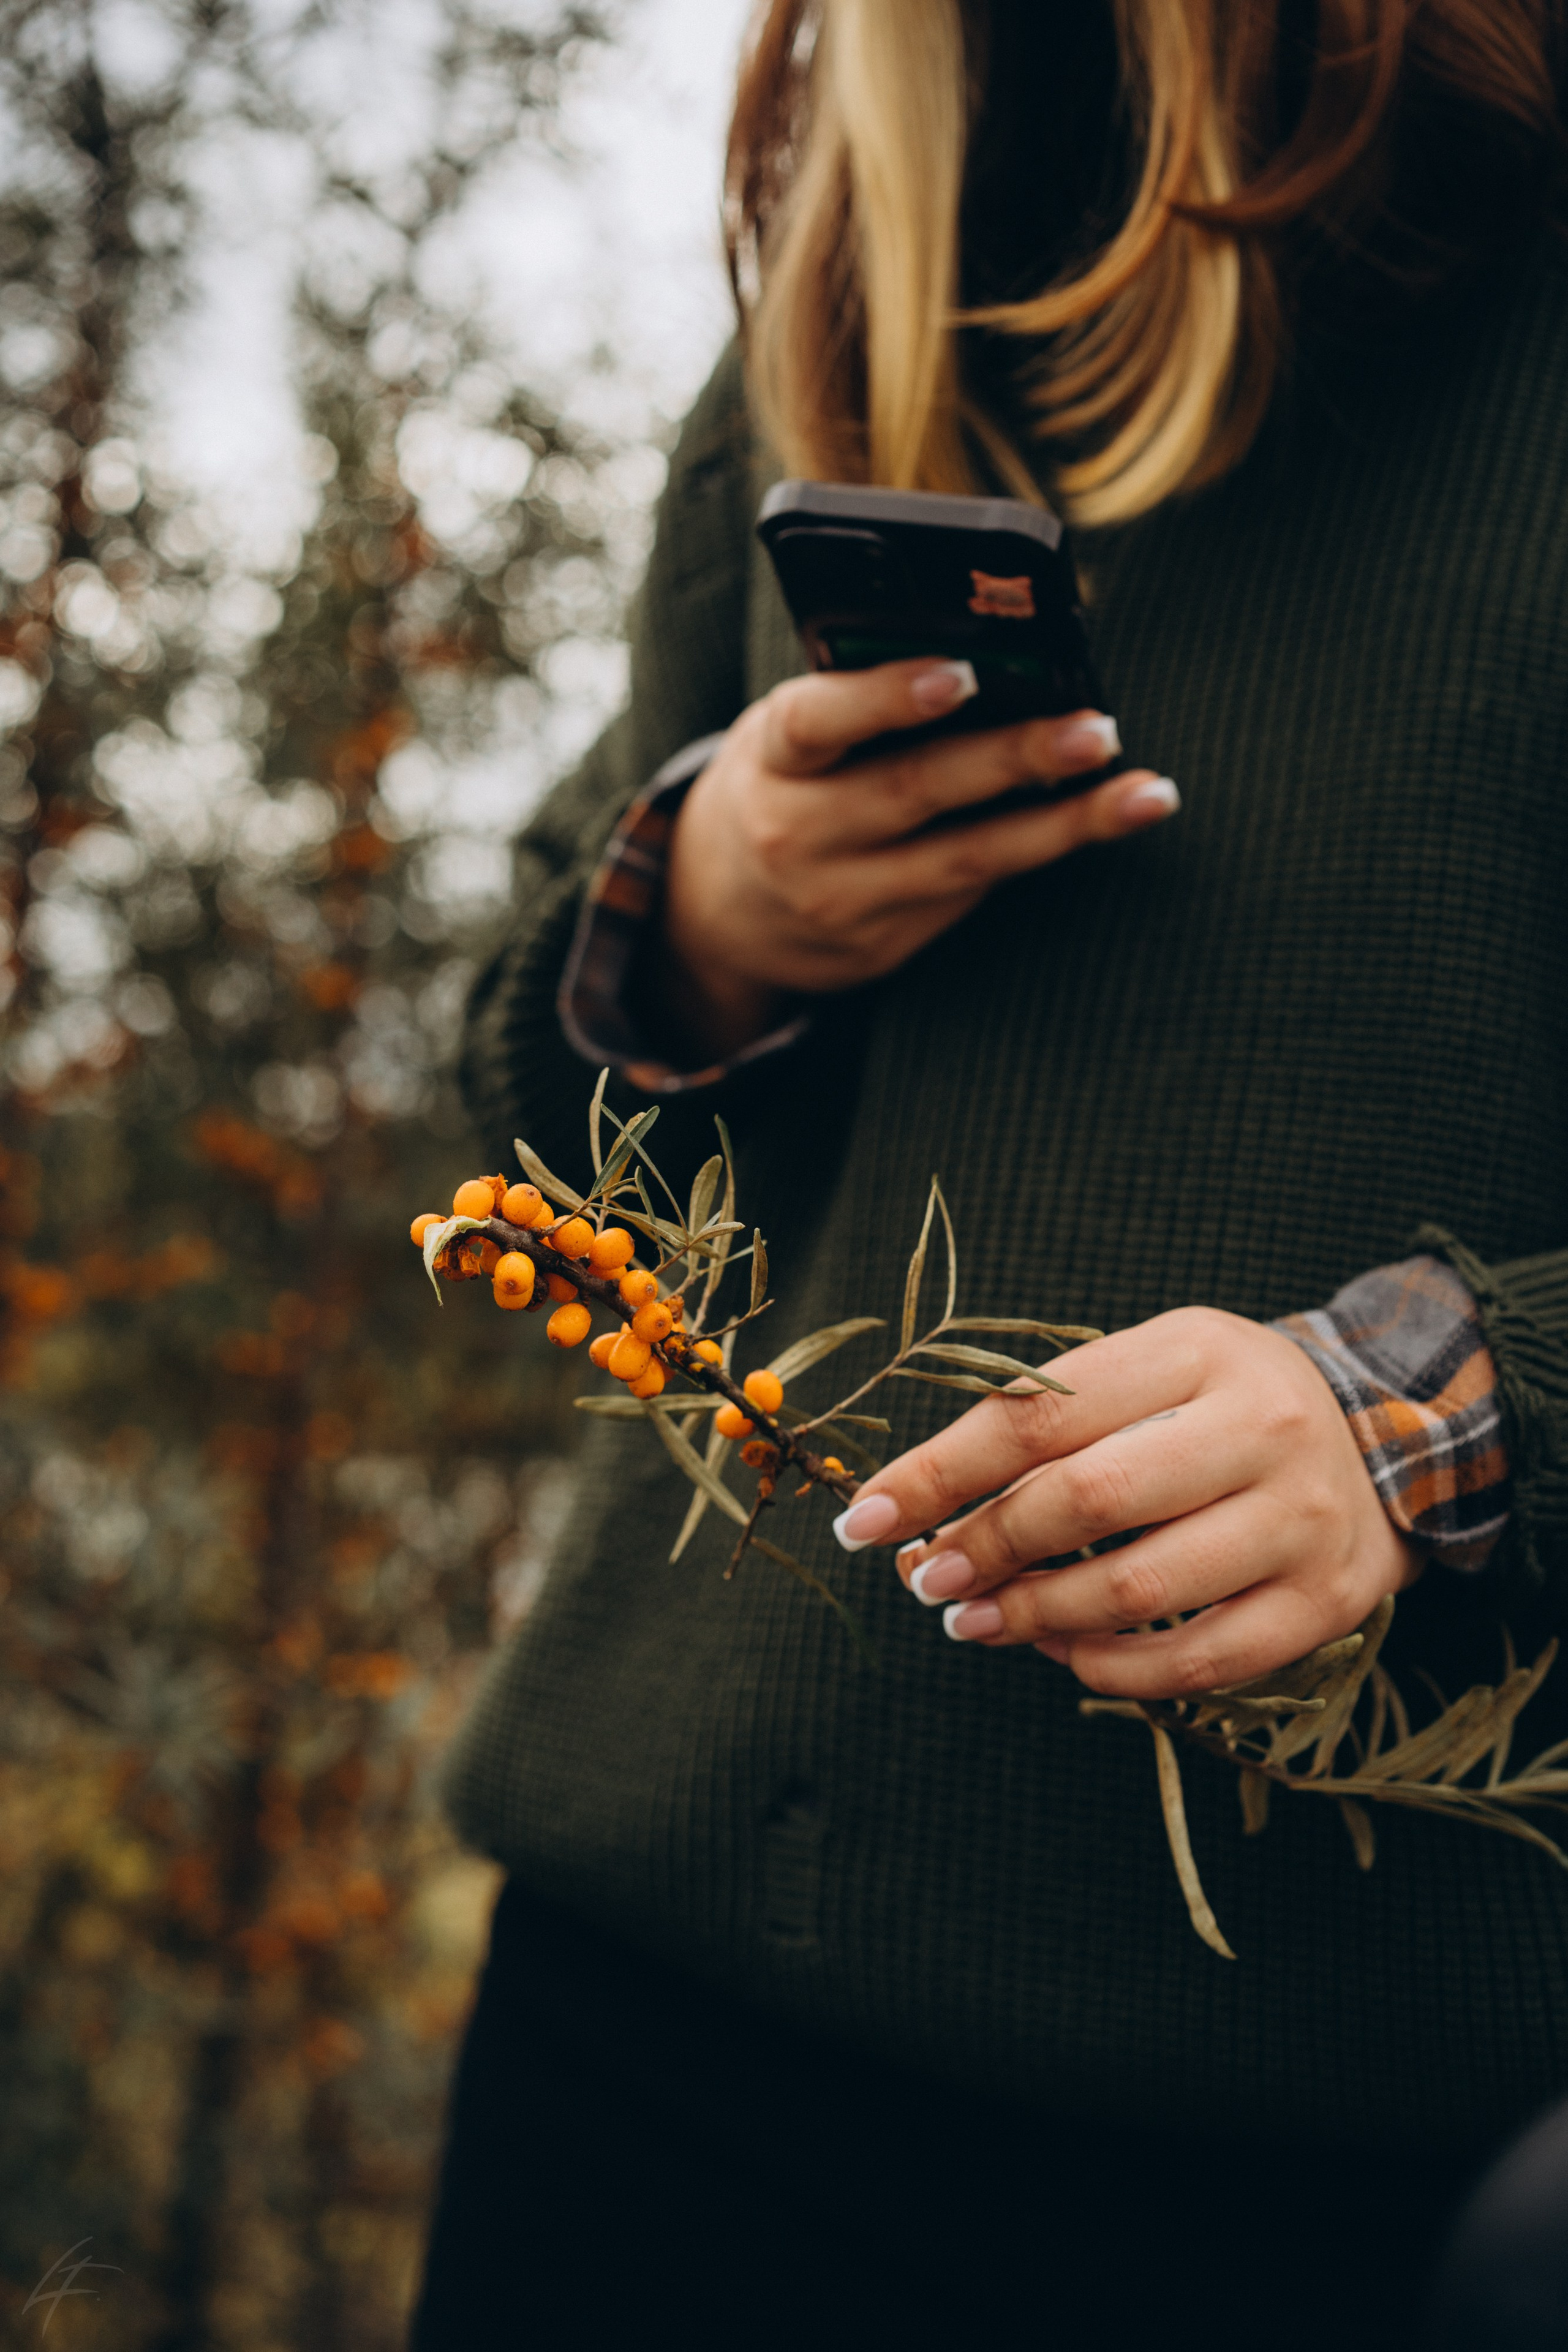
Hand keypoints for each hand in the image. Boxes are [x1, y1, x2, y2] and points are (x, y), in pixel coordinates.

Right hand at [657, 657, 1177, 1059]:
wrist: (722, 917)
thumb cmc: (784, 785)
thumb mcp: (789, 736)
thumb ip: (860, 700)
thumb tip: (992, 661)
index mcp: (769, 758)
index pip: (819, 721)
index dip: (886, 696)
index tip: (959, 674)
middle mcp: (798, 835)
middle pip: (915, 791)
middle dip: (1014, 758)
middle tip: (1097, 732)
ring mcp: (840, 901)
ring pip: (966, 860)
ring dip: (1064, 825)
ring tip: (1143, 794)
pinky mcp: (881, 947)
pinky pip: (971, 893)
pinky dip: (1039, 852)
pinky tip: (1098, 822)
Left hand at [832, 1308, 1422, 1698]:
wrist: (1381, 1439)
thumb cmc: (1220, 1406)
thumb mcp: (1145, 1372)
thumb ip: (1043, 1425)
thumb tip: (914, 1512)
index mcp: (1196, 1349)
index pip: (1038, 1415)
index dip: (937, 1474)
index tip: (863, 1521)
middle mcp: (1260, 1427)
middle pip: (1087, 1499)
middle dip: (983, 1549)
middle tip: (928, 1582)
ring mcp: (1302, 1518)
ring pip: (1140, 1591)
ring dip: (1034, 1618)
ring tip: (978, 1622)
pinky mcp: (1326, 1601)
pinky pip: (1199, 1663)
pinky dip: (1111, 1670)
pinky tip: (1063, 1654)